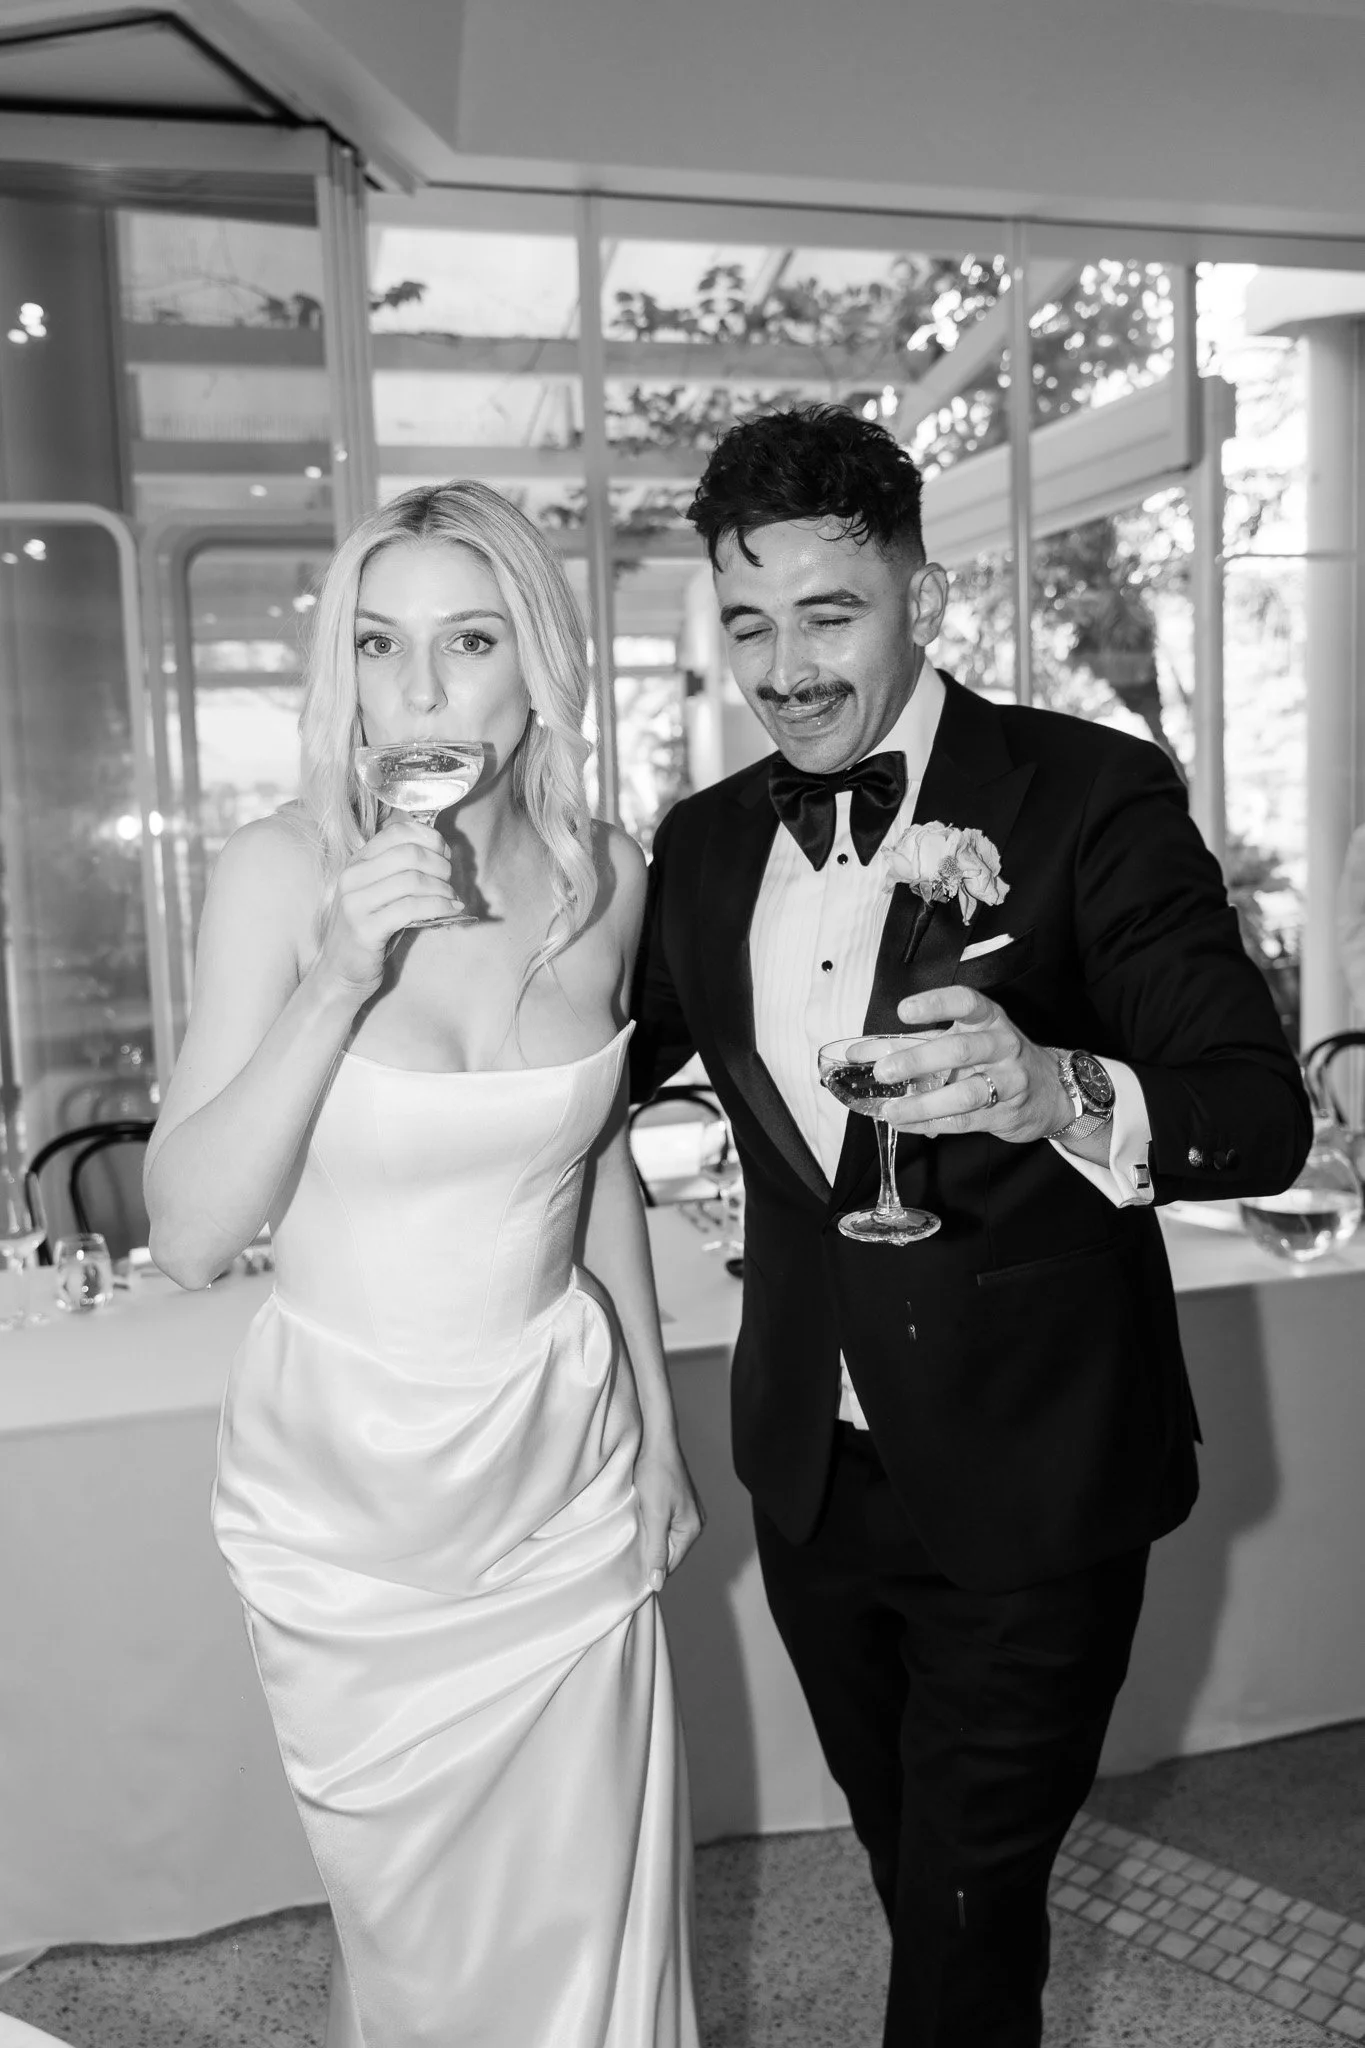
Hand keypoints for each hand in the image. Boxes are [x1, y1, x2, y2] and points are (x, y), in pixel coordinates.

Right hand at [314, 817, 459, 999]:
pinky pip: (411, 909)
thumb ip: (399, 871)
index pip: (397, 832)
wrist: (340, 971)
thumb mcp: (379, 893)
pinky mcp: (365, 929)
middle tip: (450, 880)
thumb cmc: (369, 930)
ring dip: (442, 889)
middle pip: (409, 853)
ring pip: (412, 880)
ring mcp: (356, 903)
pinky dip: (438, 907)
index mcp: (357, 863)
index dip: (429, 838)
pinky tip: (450, 911)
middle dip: (440, 865)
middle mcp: (352, 877)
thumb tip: (441, 852)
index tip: (445, 853)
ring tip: (451, 899)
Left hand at [635, 1438, 703, 1591]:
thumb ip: (656, 1550)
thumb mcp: (654, 1516)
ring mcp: (687, 1511)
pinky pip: (664, 1524)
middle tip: (627, 1552)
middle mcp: (694, 1522)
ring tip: (631, 1536)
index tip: (630, 1574)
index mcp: (692, 1529)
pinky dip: (651, 1526)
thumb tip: (657, 1582)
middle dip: (650, 1553)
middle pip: (669, 1551)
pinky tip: (638, 1522)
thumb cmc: (656, 1474)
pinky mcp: (677, 1502)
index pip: (672, 1564)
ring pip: (665, 1538)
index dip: (652, 1570)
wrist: (657, 1440)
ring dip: (649, 1539)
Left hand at [871, 985, 1072, 1143]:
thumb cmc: (993, 1058)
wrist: (1051, 1091)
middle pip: (960, 1049)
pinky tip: (906, 1124)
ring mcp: (1008, 1080)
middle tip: (883, 1071)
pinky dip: (931, 1123)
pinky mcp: (1006, 1112)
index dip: (935, 1004)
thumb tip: (859, 1053)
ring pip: (964, 1093)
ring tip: (891, 1110)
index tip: (904, 1011)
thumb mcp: (959, 1040)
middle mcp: (1002, 1044)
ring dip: (923, 1103)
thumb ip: (910, 1044)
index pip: (966, 1002)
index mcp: (988, 1018)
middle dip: (918, 1060)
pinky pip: (964, 1120)